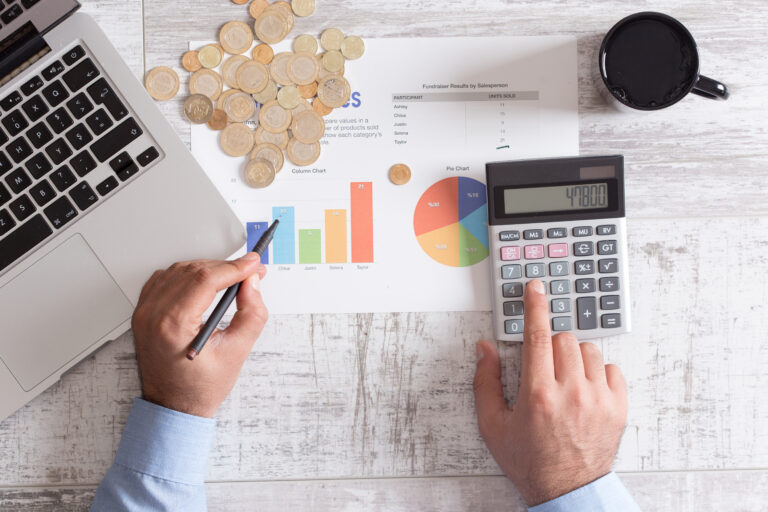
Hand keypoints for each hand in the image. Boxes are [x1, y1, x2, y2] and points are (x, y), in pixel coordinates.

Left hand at [131, 254, 267, 417]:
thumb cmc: (199, 388)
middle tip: (250, 272)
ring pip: (178, 270)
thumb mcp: (237, 352)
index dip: (235, 267)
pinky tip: (202, 282)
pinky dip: (185, 275)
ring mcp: (144, 313)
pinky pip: (163, 279)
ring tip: (231, 277)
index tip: (254, 264)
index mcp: (172, 325)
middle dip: (225, 267)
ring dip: (206, 269)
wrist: (173, 408)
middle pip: (193, 271)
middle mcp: (152, 315)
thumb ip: (251, 313)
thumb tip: (252, 283)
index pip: (205, 279)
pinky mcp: (143, 313)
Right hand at [473, 279, 626, 504]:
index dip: (536, 306)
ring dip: (575, 357)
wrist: (566, 490)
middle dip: (551, 345)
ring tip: (565, 380)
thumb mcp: (492, 424)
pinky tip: (585, 389)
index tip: (537, 288)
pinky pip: (613, 368)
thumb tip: (485, 348)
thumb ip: (485, 381)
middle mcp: (571, 393)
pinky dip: (598, 373)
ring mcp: (598, 400)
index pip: (538, 336)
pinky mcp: (618, 408)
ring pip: (589, 350)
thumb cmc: (528, 459)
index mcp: (537, 394)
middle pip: (564, 339)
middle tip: (544, 367)